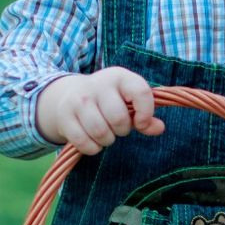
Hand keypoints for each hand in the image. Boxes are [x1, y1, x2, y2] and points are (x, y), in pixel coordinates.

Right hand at [36, 68, 164, 154]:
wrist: (69, 95)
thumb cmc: (107, 101)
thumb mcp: (127, 101)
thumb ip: (145, 115)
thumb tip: (160, 128)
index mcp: (119, 76)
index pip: (141, 92)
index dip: (146, 112)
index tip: (141, 123)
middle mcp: (98, 84)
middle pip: (118, 118)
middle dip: (122, 130)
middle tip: (117, 127)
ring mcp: (79, 99)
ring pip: (101, 132)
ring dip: (107, 140)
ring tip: (105, 134)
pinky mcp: (65, 116)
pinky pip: (84, 143)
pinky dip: (92, 148)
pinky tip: (92, 141)